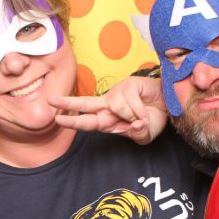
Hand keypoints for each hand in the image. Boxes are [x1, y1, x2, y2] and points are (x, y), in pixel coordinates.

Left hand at [49, 75, 166, 143]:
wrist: (168, 105)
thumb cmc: (153, 118)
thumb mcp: (145, 134)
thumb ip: (138, 134)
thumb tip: (134, 126)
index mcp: (107, 120)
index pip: (87, 121)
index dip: (73, 121)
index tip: (57, 119)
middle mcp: (108, 105)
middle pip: (85, 104)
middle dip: (67, 103)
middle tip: (50, 100)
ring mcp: (117, 93)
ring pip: (115, 107)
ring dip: (132, 116)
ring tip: (142, 116)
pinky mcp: (128, 84)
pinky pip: (129, 101)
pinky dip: (139, 109)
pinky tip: (144, 107)